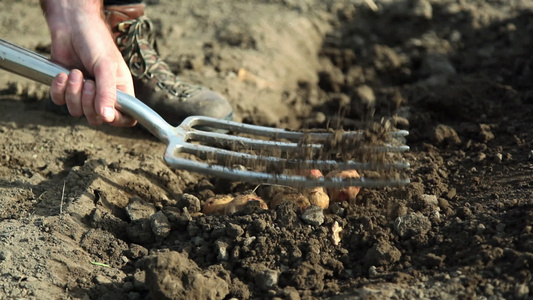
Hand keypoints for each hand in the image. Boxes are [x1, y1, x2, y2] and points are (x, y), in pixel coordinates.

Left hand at [41, 0, 135, 126]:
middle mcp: (104, 95)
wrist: (72, 25)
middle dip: (88, 102)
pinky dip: (59, 89)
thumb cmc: (96, 42)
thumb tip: (107, 117)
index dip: (115, 120)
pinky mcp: (66, 89)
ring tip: (74, 72)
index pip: (124, 118)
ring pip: (76, 111)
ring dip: (73, 92)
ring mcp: (84, 93)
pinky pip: (59, 102)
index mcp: (121, 91)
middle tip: (88, 82)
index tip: (105, 111)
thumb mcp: (106, 67)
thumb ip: (107, 93)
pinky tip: (62, 74)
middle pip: (96, 118)